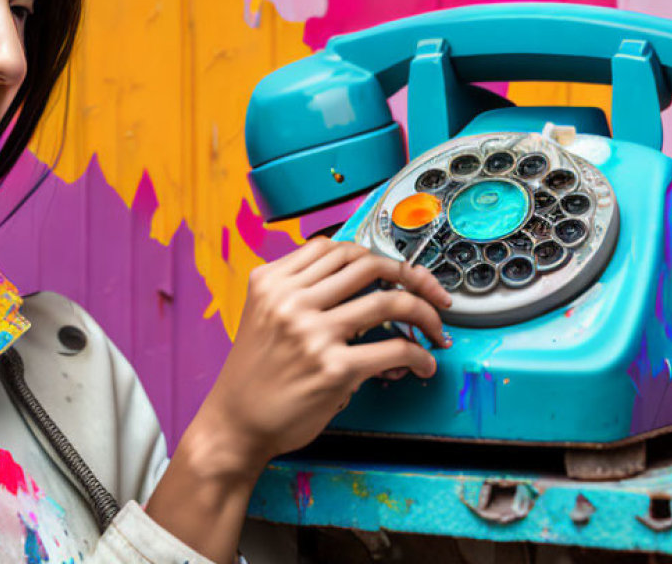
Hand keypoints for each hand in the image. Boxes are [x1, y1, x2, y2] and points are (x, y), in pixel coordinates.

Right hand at [196, 238, 452, 472]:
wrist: (235, 424)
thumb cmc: (254, 374)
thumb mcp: (263, 315)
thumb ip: (299, 291)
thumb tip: (361, 281)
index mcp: (271, 281)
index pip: (334, 248)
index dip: (373, 255)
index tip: (395, 271)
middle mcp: (290, 300)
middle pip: (368, 264)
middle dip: (411, 275)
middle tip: (430, 293)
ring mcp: (313, 333)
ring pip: (390, 301)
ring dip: (426, 313)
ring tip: (436, 329)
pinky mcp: (334, 368)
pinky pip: (395, 348)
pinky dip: (419, 355)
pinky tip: (422, 364)